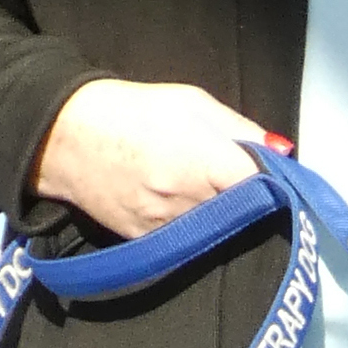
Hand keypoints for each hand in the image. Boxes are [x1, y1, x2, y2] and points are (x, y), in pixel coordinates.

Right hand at [30, 79, 286, 240]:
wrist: (65, 137)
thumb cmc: (132, 111)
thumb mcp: (193, 103)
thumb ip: (241, 130)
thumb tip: (282, 152)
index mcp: (204, 162)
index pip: (262, 187)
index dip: (271, 181)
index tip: (269, 175)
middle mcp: (189, 202)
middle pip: (241, 211)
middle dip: (243, 197)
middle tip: (226, 177)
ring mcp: (167, 227)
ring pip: (214, 229)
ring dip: (216, 213)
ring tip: (192, 184)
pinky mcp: (148, 244)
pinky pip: (185, 239)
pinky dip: (189, 225)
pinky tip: (174, 201)